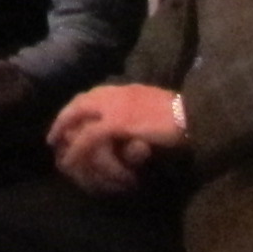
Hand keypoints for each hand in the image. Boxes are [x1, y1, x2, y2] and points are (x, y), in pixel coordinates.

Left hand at [50, 82, 185, 194]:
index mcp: (126, 90)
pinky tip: (71, 161)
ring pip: (80, 122)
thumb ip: (137, 113)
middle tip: (54, 141)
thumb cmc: (183, 116)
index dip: (76, 111)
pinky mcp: (119, 122)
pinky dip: (79, 150)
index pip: (92, 96)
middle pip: (79, 105)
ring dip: (68, 140)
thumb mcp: (155, 109)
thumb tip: (126, 132)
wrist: (198, 116)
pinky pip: (90, 137)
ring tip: (62, 158)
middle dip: (63, 123)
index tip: (67, 125)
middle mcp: (116, 94)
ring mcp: (115, 106)